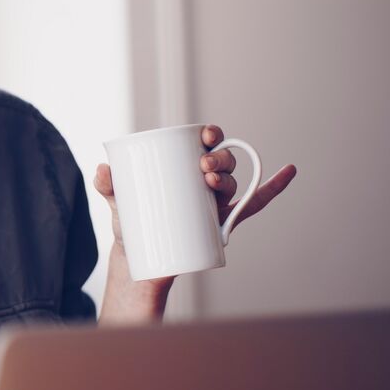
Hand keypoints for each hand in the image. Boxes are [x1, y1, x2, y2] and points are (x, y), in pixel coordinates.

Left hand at [93, 124, 296, 316]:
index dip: (210, 134)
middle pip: (223, 160)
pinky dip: (273, 187)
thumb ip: (106, 185)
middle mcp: (204, 178)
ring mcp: (216, 200)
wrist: (139, 255)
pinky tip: (288, 172)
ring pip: (235, 183)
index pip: (203, 142)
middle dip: (219, 158)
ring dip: (230, 177)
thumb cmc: (131, 220)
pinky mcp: (222, 221)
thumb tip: (101, 169)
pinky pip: (254, 203)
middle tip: (203, 167)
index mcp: (182, 164)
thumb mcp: (117, 202)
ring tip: (210, 181)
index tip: (205, 135)